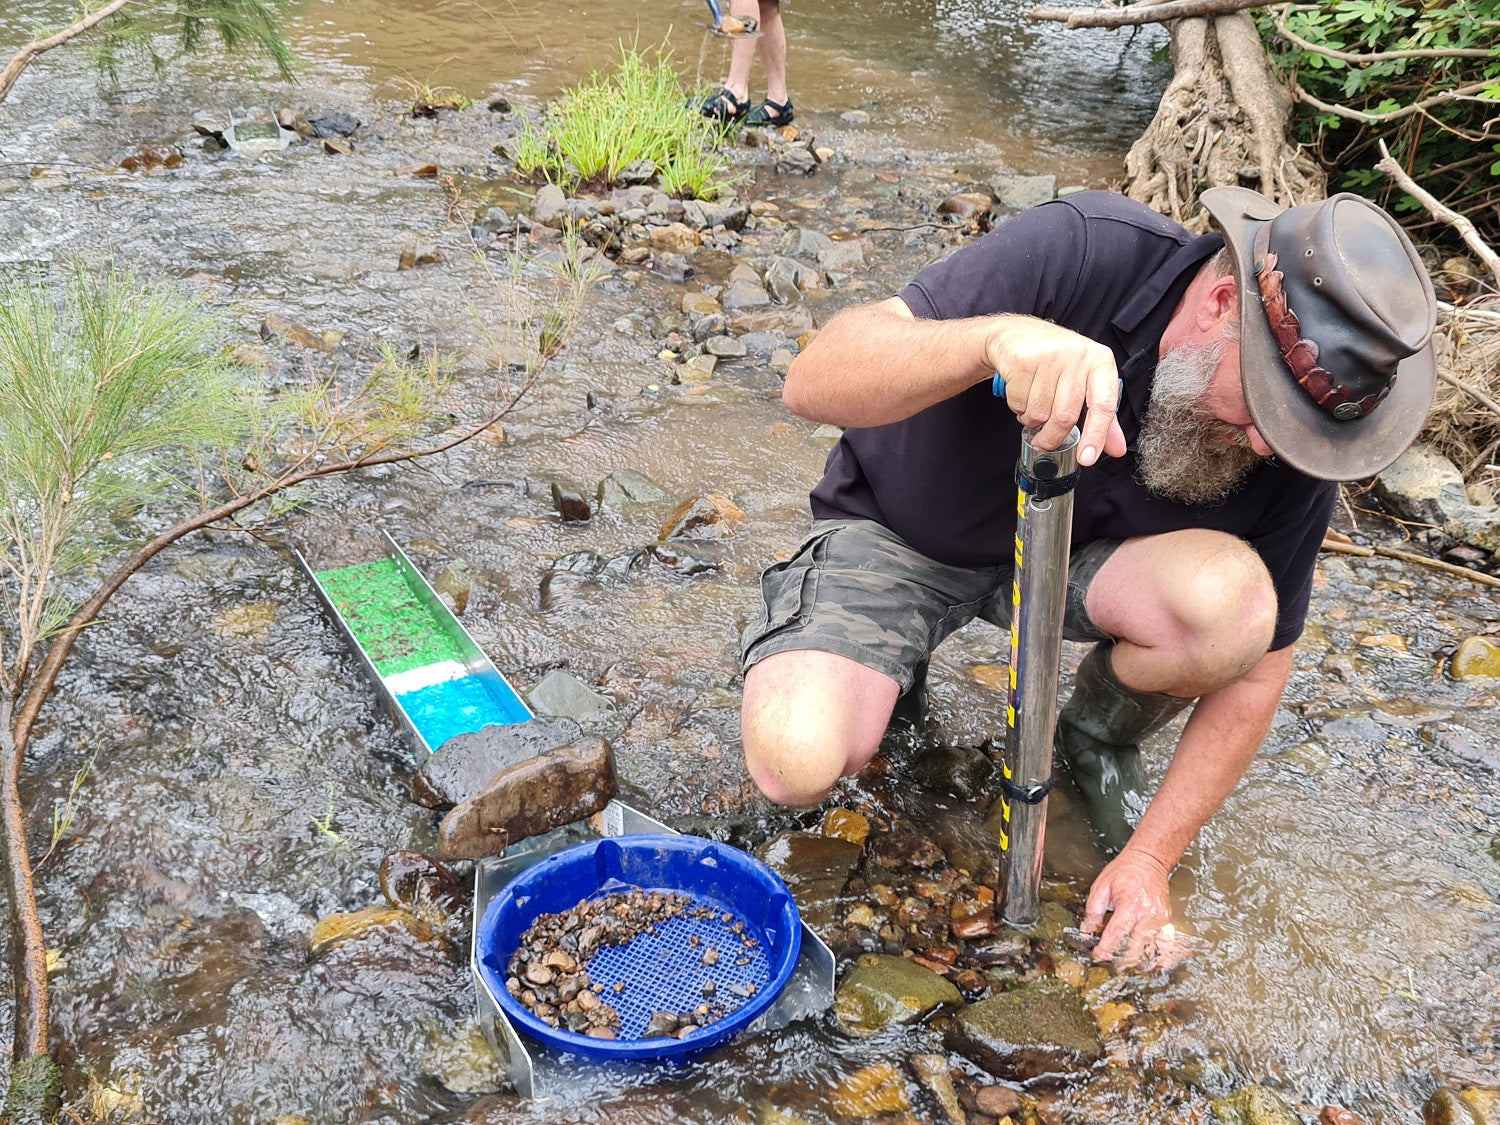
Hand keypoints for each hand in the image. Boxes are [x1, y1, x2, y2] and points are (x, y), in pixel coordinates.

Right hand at [984, 317, 1126, 466]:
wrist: (1015, 334)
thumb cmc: (1055, 361)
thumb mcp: (1085, 382)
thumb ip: (1102, 416)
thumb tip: (1115, 448)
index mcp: (1100, 361)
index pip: (1104, 405)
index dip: (1096, 435)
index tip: (1086, 458)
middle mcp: (1078, 356)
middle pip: (1065, 415)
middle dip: (1052, 437)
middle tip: (1044, 442)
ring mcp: (1049, 356)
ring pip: (1039, 412)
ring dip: (1031, 420)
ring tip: (1032, 406)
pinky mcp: (1023, 360)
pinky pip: (1018, 403)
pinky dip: (1018, 408)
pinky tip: (1021, 394)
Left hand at [1081, 847, 1184, 968]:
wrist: (1149, 860)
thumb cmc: (1124, 871)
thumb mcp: (1101, 887)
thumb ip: (1093, 911)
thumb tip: (1086, 931)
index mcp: (1130, 904)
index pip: (1116, 934)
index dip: (1105, 949)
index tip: (1096, 956)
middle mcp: (1148, 913)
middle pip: (1135, 947)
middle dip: (1120, 960)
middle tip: (1109, 965)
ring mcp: (1160, 918)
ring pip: (1150, 949)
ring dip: (1136, 960)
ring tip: (1124, 965)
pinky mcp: (1167, 920)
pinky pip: (1163, 943)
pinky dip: (1155, 954)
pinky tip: (1147, 962)